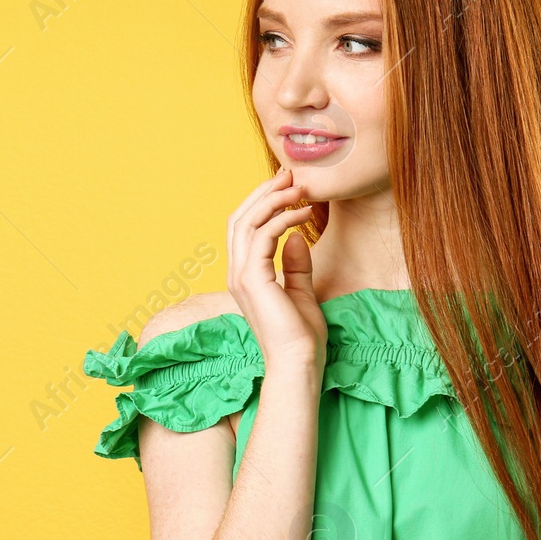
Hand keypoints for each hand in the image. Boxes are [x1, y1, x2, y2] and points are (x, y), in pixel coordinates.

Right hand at [226, 168, 325, 371]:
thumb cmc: (301, 338)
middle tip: (291, 174)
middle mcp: (236, 273)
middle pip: (240, 217)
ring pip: (247, 221)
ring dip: (274, 200)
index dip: (262, 202)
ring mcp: (240, 276)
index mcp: (244, 276)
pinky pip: (263, 236)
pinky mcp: (253, 279)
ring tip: (300, 188)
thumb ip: (296, 266)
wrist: (298, 364)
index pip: (244, 228)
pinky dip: (283, 219)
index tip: (289, 185)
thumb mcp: (301, 293)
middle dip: (265, 192)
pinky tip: (304, 213)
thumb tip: (298, 237)